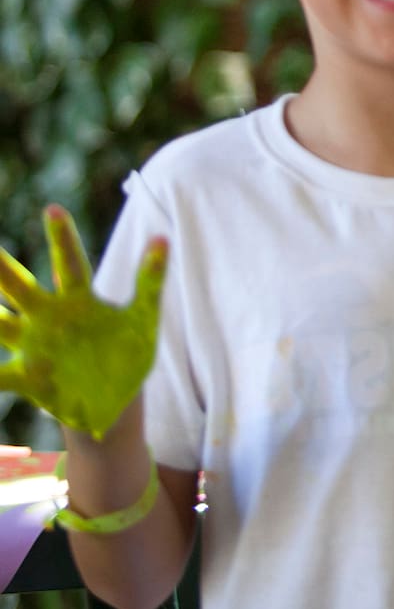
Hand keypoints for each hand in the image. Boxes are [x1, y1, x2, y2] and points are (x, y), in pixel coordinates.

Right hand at [0, 206, 165, 439]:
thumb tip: (162, 237)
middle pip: (19, 288)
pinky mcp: (25, 377)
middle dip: (1, 269)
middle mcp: (49, 318)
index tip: (52, 208)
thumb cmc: (127, 352)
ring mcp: (33, 346)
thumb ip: (150, 281)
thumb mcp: (143, 318)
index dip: (61, 238)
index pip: (70, 264)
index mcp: (79, 300)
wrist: (112, 400)